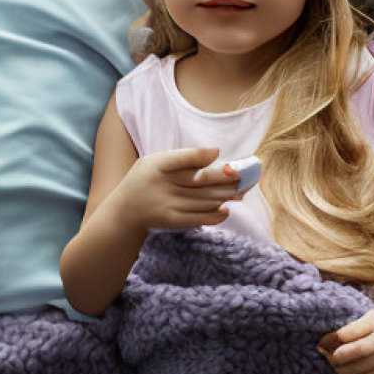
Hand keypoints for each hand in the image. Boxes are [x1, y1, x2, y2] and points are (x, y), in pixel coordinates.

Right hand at [110, 146, 242, 231]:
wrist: (125, 212)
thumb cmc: (146, 180)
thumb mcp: (158, 161)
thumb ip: (186, 156)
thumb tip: (216, 152)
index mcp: (160, 165)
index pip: (186, 159)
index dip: (208, 158)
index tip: (230, 161)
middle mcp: (165, 185)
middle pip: (202, 181)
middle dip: (228, 179)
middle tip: (248, 175)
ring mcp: (170, 205)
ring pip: (204, 199)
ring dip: (227, 195)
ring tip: (244, 190)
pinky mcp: (174, 221)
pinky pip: (199, 218)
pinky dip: (215, 214)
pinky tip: (226, 209)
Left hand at [318, 309, 373, 373]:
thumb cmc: (372, 324)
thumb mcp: (364, 317)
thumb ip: (349, 329)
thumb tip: (327, 342)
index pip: (361, 347)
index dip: (341, 349)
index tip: (325, 343)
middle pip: (361, 364)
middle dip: (339, 362)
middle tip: (328, 356)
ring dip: (342, 371)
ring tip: (333, 363)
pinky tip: (343, 370)